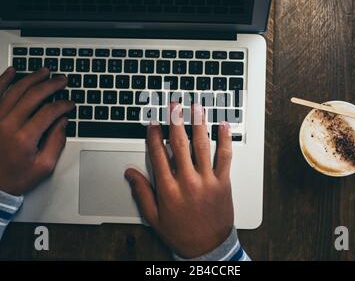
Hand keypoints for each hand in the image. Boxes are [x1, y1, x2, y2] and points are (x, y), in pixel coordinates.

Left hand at [0, 67, 73, 195]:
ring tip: (44, 71)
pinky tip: (12, 71)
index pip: (49, 112)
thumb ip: (56, 141)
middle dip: (51, 85)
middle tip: (62, 80)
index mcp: (25, 138)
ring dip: (32, 78)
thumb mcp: (44, 166)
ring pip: (15, 90)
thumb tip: (63, 121)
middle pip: (34, 95)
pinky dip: (3, 80)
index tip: (70, 104)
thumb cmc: (15, 178)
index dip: (63, 105)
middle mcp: (8, 124)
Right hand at [125, 103, 233, 258]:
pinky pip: (225, 157)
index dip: (155, 136)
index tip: (154, 124)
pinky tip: (223, 126)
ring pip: (202, 146)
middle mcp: (187, 181)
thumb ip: (142, 192)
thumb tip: (130, 173)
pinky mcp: (223, 182)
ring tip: (196, 107)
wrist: (208, 248)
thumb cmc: (181, 233)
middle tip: (174, 105)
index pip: (159, 155)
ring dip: (198, 123)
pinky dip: (224, 140)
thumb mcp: (154, 217)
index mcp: (168, 189)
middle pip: (180, 144)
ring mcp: (207, 180)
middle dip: (176, 121)